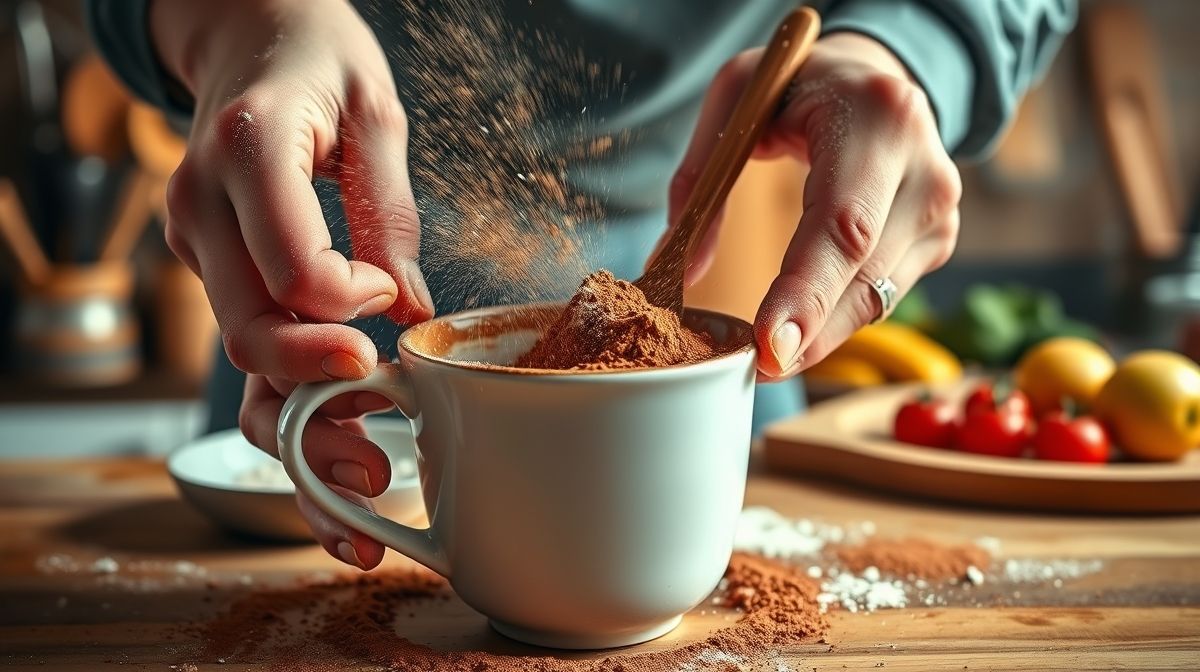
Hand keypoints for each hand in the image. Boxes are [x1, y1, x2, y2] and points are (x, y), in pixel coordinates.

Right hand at [152, 0, 433, 567]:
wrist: (245, 35)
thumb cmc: (316, 61)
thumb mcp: (375, 109)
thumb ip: (389, 211)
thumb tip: (407, 310)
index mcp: (250, 154)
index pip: (292, 269)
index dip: (347, 305)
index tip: (390, 301)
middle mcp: (204, 209)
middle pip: (252, 336)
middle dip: (318, 404)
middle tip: (384, 458)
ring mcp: (196, 244)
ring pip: (239, 362)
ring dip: (296, 433)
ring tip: (363, 490)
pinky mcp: (212, 269)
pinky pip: (246, 348)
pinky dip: (285, 405)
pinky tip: (330, 453)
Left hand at [664, 33, 961, 379]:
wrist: (874, 74)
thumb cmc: (798, 83)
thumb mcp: (735, 100)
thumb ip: (701, 179)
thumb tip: (673, 266)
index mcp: (878, 119)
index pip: (843, 224)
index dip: (807, 292)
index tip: (769, 346)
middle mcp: (925, 169)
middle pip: (863, 277)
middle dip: (806, 334)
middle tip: (751, 368)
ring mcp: (940, 211)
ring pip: (875, 300)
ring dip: (819, 337)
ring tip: (765, 355)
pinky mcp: (938, 240)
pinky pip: (881, 297)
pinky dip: (835, 319)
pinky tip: (799, 329)